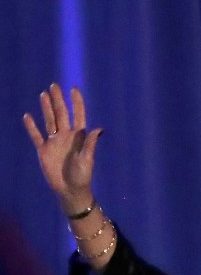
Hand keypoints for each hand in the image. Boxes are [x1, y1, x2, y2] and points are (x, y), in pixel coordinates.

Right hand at [22, 84, 101, 211]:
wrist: (70, 189)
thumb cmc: (82, 175)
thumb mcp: (87, 159)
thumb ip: (90, 143)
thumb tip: (99, 128)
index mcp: (79, 136)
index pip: (78, 115)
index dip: (76, 102)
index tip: (74, 89)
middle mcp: (66, 135)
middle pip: (61, 114)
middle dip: (58, 100)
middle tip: (54, 85)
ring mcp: (54, 142)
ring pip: (49, 121)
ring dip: (46, 108)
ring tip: (43, 95)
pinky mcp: (44, 150)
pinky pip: (36, 136)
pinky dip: (32, 127)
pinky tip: (28, 116)